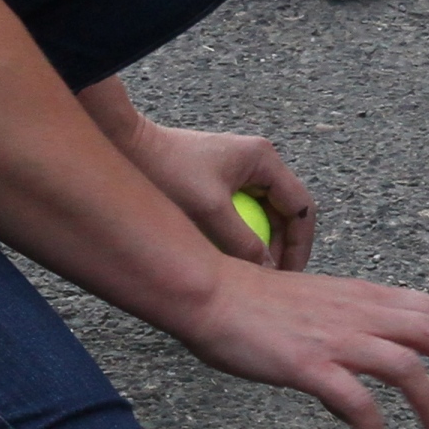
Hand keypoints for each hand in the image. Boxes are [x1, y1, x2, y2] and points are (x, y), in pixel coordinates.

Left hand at [118, 120, 316, 270]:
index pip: (302, 208)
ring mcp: (239, 171)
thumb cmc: (167, 171)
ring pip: (264, 217)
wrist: (127, 147)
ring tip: (251, 274)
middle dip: (281, 249)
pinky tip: (228, 258)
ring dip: (260, 245)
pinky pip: (242, 214)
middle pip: (286, 214)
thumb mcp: (210, 211)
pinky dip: (240, 236)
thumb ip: (243, 242)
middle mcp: (257, 162)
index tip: (290, 276)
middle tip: (271, 281)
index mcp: (264, 160)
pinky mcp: (220, 182)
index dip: (300, 245)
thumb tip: (269, 272)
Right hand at [176, 258, 428, 428]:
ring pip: (408, 367)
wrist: (210, 293)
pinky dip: (376, 428)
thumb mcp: (313, 308)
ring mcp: (336, 338)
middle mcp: (358, 312)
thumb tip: (351, 398)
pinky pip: (357, 402)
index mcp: (362, 295)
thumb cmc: (252, 302)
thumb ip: (343, 340)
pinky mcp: (308, 365)